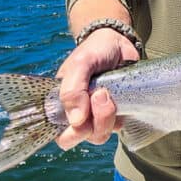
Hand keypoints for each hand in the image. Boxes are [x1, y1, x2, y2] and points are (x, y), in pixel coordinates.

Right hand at [54, 28, 139, 149]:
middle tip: (101, 96)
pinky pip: (118, 126)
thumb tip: (76, 121)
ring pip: (101, 134)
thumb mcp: (80, 63)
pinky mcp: (117, 114)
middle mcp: (79, 114)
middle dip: (94, 124)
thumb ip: (72, 90)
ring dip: (106, 116)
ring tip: (108, 92)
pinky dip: (120, 113)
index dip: (71, 133)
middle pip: (82, 137)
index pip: (60, 135)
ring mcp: (98, 115)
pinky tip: (119, 94)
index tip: (81, 117)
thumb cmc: (94, 51)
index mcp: (62, 105)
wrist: (119, 42)